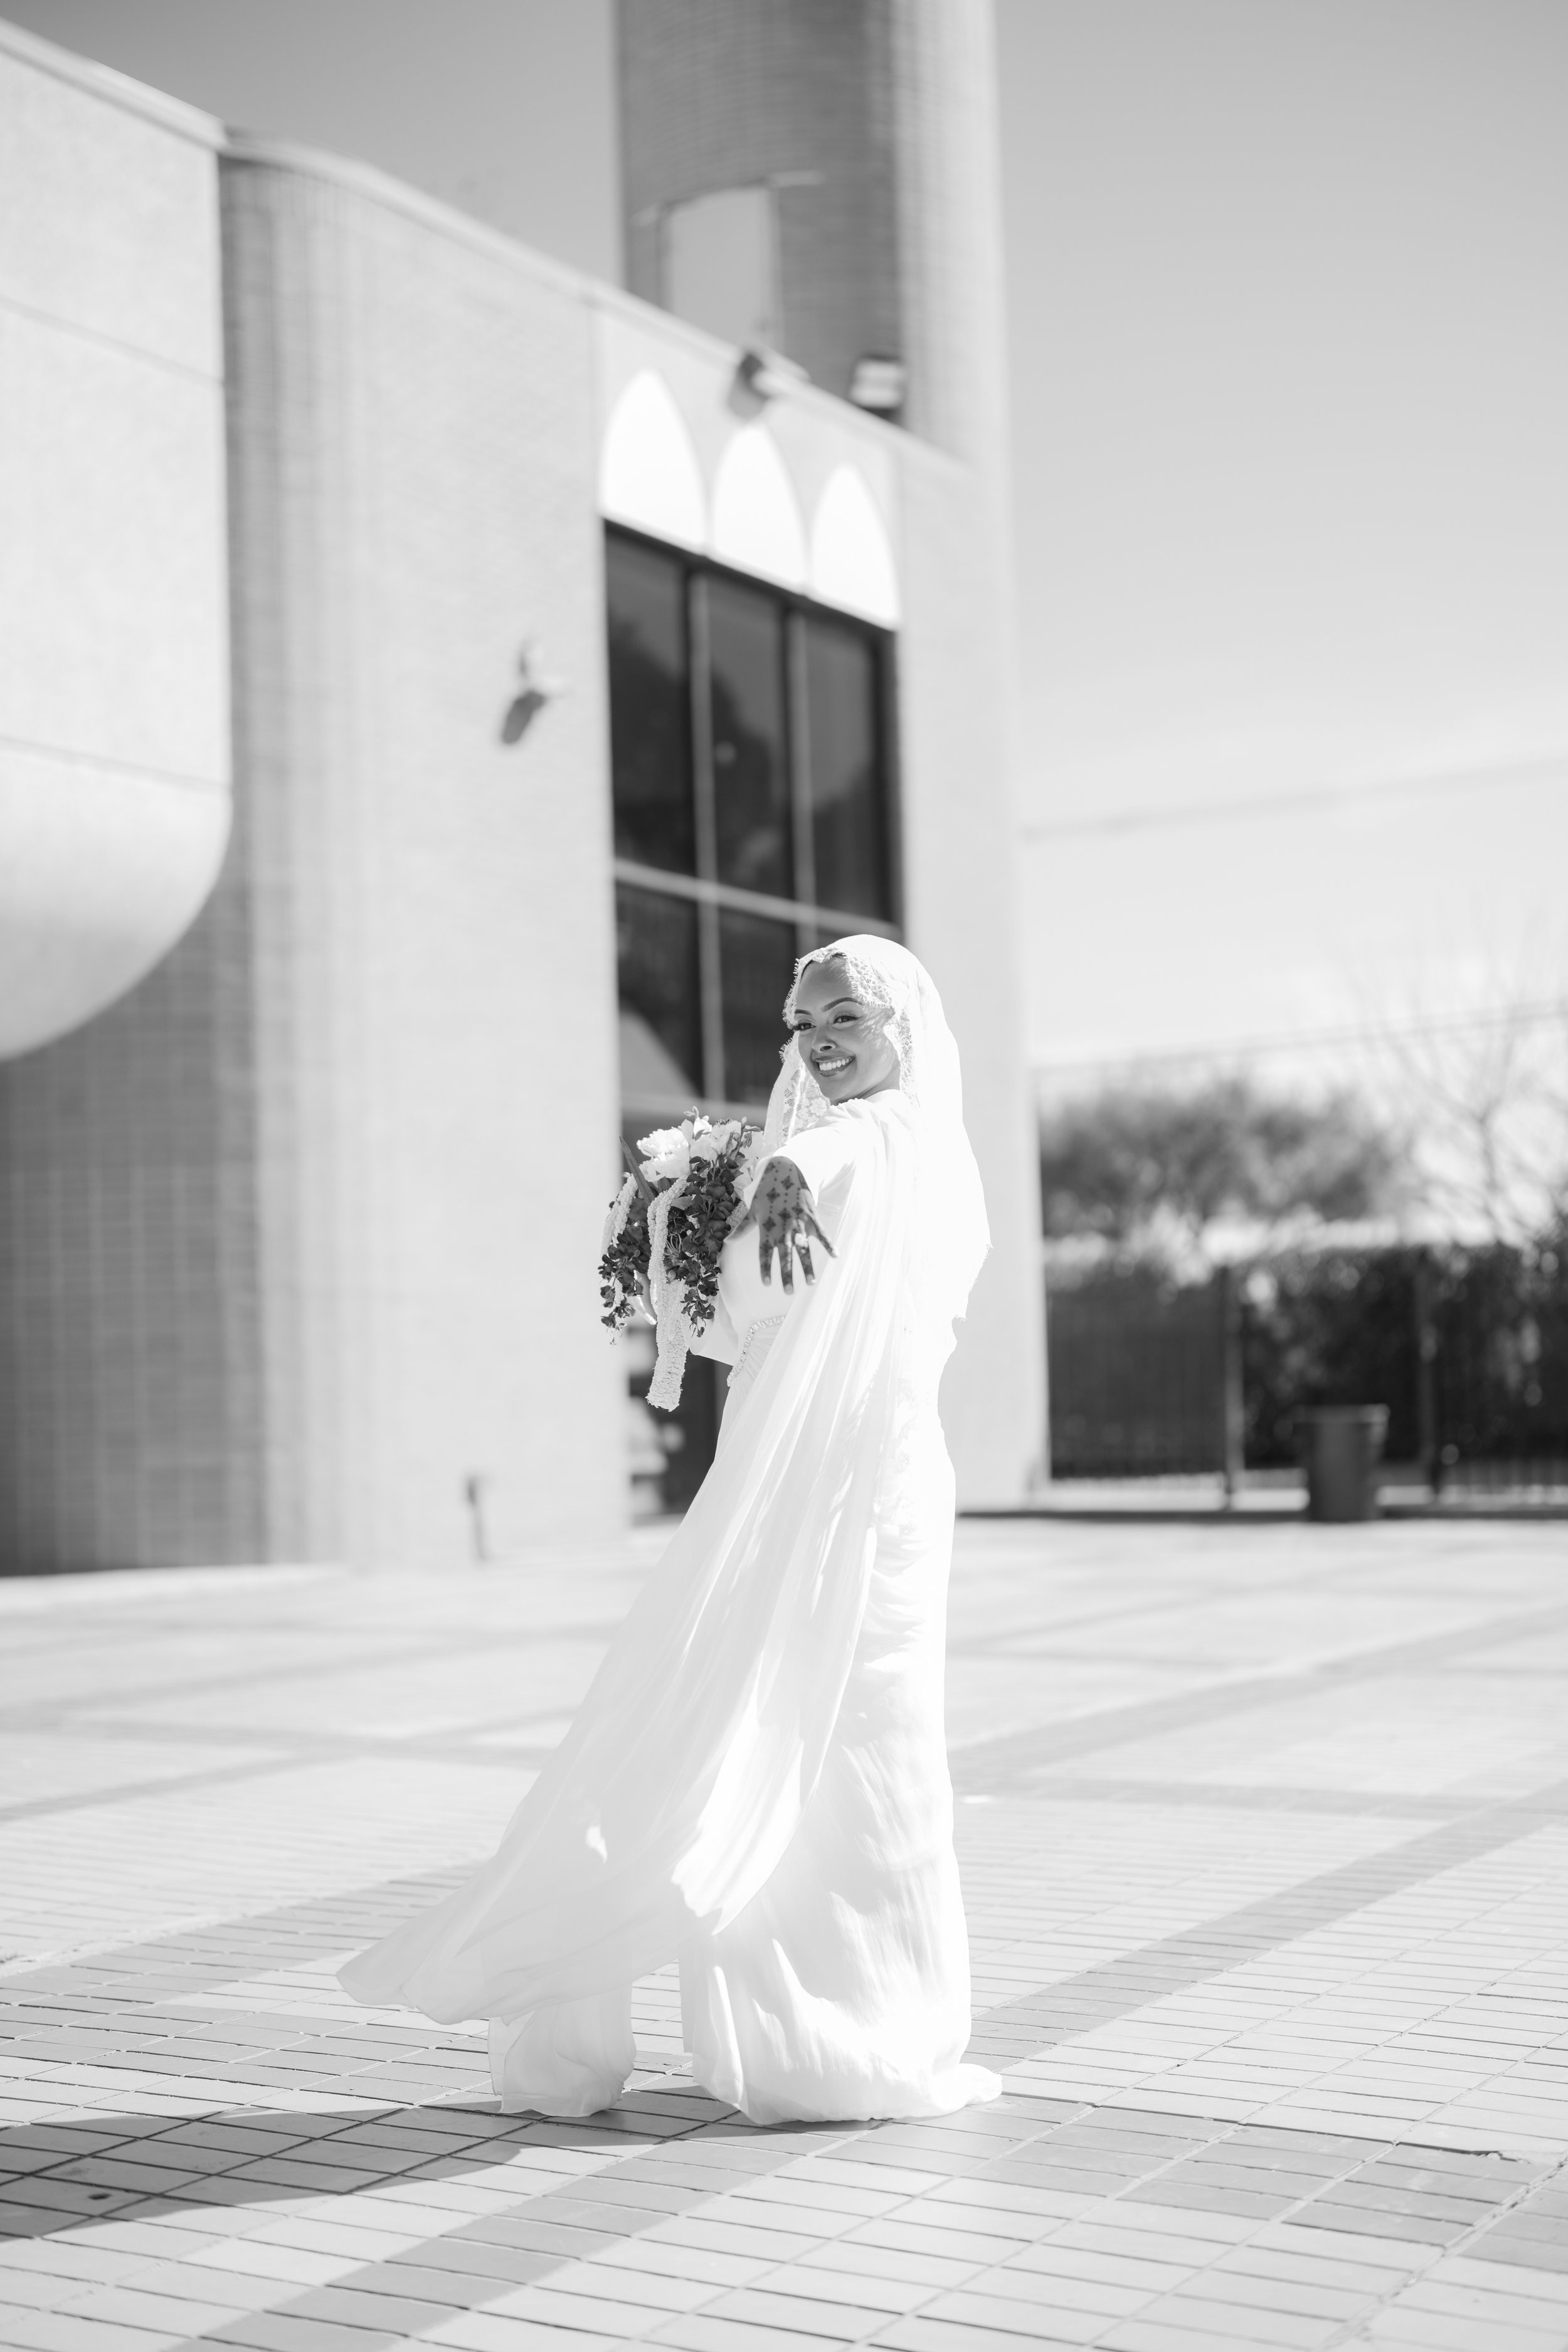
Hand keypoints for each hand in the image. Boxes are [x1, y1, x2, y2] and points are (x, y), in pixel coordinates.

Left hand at [731, 1157, 835, 1294]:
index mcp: (767, 1228)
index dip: (766, 1268)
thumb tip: (727, 1241)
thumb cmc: (767, 1193)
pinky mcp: (811, 1217)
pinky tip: (835, 1256)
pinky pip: (821, 1233)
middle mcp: (783, 1228)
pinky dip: (829, 1244)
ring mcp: (798, 1223)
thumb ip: (742, 1229)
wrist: (784, 1171)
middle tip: (788, 1292)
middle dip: (787, 1274)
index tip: (767, 1284)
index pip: (765, 1253)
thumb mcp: (752, 1211)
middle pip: (785, 1256)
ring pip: (804, 1249)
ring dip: (808, 1266)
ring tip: (810, 1282)